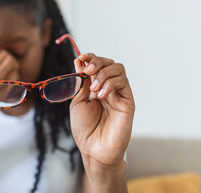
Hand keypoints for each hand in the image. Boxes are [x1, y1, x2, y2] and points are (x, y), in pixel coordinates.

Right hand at [0, 47, 19, 125]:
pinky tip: (13, 79)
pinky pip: (15, 76)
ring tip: (13, 71)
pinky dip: (16, 76)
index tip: (2, 59)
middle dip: (10, 59)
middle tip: (11, 65)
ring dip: (14, 66)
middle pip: (6, 55)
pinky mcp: (4, 88)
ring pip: (12, 63)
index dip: (1, 53)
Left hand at [70, 53, 134, 168]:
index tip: (81, 57)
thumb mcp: (77, 101)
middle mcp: (108, 88)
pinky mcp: (128, 101)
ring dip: (103, 73)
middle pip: (109, 63)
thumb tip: (79, 62)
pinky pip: (123, 82)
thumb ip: (81, 82)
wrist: (94, 149)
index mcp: (94, 87)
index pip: (96, 65)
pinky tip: (101, 95)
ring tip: (94, 90)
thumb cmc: (84, 129)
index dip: (90, 58)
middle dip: (97, 62)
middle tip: (88, 71)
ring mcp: (119, 94)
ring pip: (118, 69)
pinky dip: (111, 83)